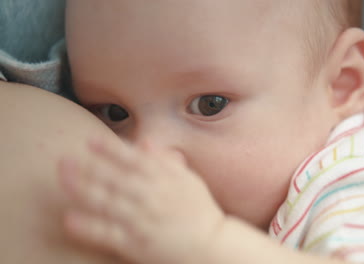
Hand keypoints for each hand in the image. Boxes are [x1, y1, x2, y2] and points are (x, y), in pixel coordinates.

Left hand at [58, 137, 224, 263]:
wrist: (211, 246)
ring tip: (63, 180)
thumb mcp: (189, 181)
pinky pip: (108, 234)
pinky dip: (89, 226)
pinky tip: (70, 218)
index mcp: (165, 181)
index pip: (133, 160)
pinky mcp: (136, 244)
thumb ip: (166, 161)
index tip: (91, 140)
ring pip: (107, 202)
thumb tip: (145, 142)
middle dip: (88, 166)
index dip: (110, 150)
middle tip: (64, 157)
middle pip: (114, 179)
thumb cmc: (200, 212)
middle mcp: (151, 197)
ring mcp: (142, 221)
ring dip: (83, 190)